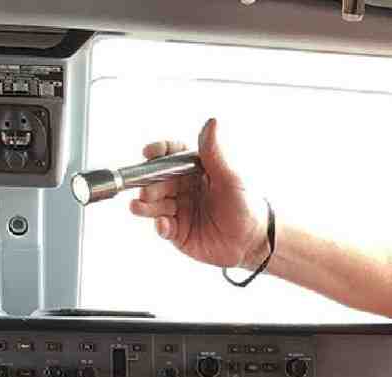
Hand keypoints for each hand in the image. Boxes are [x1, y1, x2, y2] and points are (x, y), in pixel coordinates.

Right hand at [127, 118, 268, 269]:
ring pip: (155, 203)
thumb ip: (215, 153)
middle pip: (157, 180)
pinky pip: (163, 227)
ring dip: (145, 205)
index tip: (149, 152)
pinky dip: (160, 226)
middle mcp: (182, 187)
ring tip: (139, 206)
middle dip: (148, 183)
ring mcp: (178, 208)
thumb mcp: (230, 178)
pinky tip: (163, 225)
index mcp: (193, 169)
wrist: (252, 241)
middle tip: (147, 190)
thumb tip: (212, 121)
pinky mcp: (177, 231)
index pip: (171, 155)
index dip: (159, 152)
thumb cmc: (245, 205)